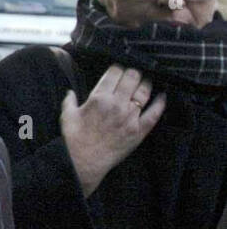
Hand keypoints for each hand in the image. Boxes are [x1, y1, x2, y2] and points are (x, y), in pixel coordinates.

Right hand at [60, 64, 165, 196]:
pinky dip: (160, 103)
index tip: (118, 69)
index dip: (117, 67)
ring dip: (146, 83)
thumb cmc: (74, 139)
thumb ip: (69, 101)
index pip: (114, 73)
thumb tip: (70, 93)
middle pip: (132, 77)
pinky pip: (155, 113)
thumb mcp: (66, 116)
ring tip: (146, 81)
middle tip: (133, 73)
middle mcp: (117, 104)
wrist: (83, 162)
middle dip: (133, 72)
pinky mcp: (139, 130)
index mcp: (98, 98)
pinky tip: (162, 96)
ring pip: (145, 91)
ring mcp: (130, 117)